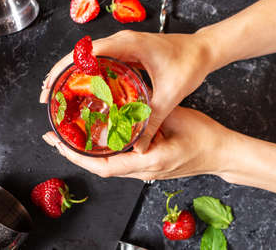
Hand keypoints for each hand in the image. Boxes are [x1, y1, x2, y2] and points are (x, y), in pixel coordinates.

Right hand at [40, 30, 215, 151]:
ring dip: (71, 75)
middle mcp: (120, 42)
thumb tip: (139, 147)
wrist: (203, 49)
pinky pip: (99, 62)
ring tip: (58, 96)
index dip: (63, 70)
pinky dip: (87, 75)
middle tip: (48, 97)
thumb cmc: (189, 62)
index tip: (50, 87)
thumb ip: (153, 120)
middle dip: (60, 74)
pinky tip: (82, 92)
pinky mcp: (126, 52)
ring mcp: (122, 46)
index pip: (84, 53)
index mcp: (126, 44)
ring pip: (87, 58)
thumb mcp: (170, 93)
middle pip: (79, 55)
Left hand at [42, 106, 228, 180]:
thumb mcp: (176, 117)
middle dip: (74, 154)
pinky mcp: (149, 167)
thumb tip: (126, 104)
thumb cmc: (205, 138)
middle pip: (101, 168)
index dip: (78, 155)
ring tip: (69, 137)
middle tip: (54, 138)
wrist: (221, 154)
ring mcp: (146, 172)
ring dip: (86, 153)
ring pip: (108, 166)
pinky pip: (120, 162)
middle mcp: (144, 171)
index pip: (105, 165)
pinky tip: (97, 140)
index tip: (59, 144)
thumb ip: (149, 113)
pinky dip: (103, 152)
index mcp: (149, 161)